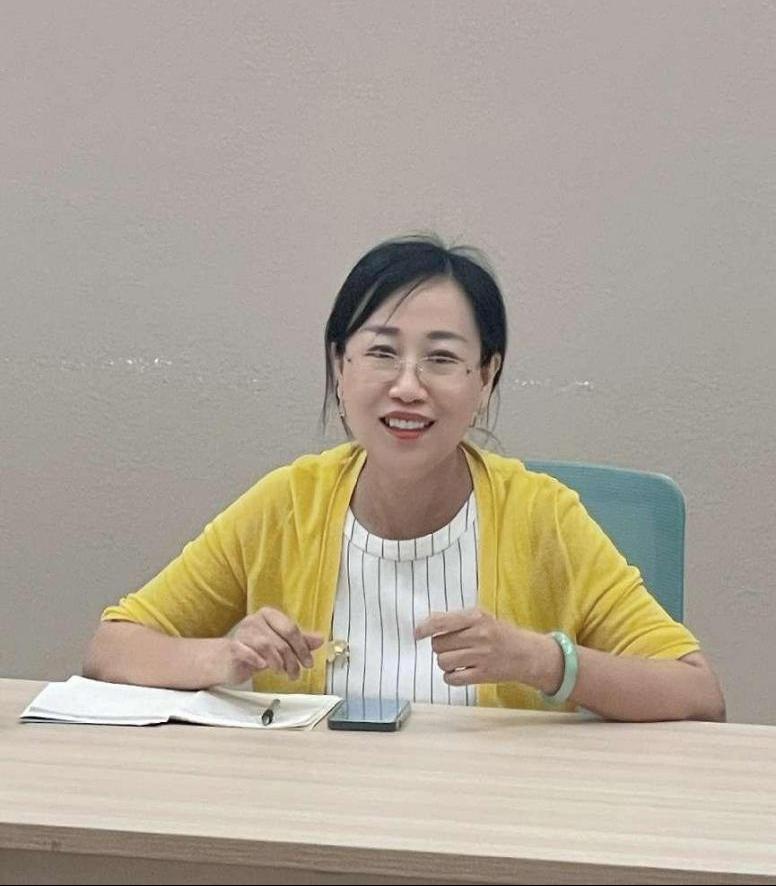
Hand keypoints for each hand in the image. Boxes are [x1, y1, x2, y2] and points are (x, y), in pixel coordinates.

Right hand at [219, 607, 323, 684]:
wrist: (225, 660)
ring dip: (278, 663)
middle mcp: (255, 620)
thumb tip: (320, 640)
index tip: (309, 662)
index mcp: (269, 615)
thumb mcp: (279, 645)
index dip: (302, 647)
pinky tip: (263, 667)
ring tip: (282, 672)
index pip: (291, 628)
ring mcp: (243, 632)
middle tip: (296, 672)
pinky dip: (258, 660)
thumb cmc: (253, 651)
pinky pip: (248, 652)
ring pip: (267, 646)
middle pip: (281, 640)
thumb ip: (299, 642)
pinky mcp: (233, 646)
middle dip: (292, 659)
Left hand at [414, 608, 559, 688]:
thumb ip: (455, 619)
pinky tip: (460, 672)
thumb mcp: (481, 618)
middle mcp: (478, 635)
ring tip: (457, 659)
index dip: (424, 629)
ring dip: (445, 662)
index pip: (440, 621)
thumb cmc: (500, 634)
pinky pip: (452, 678)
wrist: (527, 654)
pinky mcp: (483, 675)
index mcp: (476, 617)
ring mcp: (481, 656)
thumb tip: (427, 622)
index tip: (417, 634)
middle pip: (438, 644)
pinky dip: (451, 677)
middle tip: (452, 647)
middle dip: (440, 647)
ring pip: (443, 662)